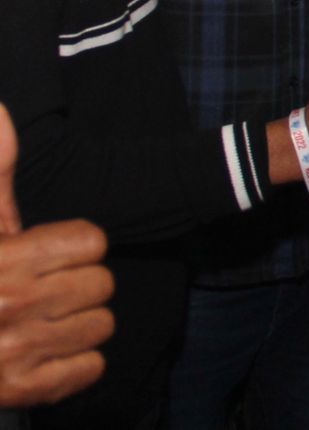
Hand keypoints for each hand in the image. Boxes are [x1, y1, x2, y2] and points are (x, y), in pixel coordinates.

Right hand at [0, 104, 114, 407]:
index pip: (90, 241)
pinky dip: (76, 362)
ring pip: (101, 325)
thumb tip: (1, 113)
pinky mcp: (21, 391)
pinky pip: (89, 369)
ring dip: (79, 322)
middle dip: (78, 282)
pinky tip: (47, 350)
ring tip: (45, 317)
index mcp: (4, 260)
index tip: (52, 251)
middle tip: (47, 287)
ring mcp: (18, 352)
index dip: (76, 245)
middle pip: (101, 282)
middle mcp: (12, 306)